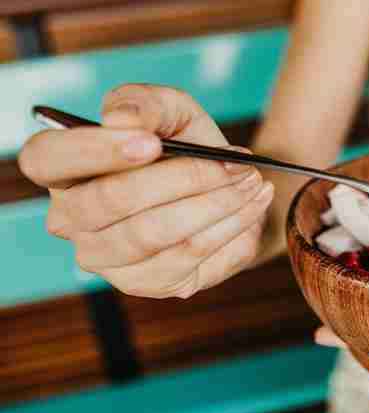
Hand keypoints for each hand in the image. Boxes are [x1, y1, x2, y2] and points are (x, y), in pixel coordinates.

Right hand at [19, 84, 273, 298]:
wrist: (228, 186)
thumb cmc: (185, 145)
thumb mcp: (172, 110)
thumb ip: (147, 104)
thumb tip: (122, 121)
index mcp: (63, 169)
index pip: (47, 159)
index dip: (95, 150)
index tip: (152, 142)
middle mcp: (72, 221)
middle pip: (110, 202)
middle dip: (182, 178)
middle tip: (233, 164)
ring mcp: (109, 260)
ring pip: (156, 234)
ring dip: (216, 204)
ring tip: (252, 181)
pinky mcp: (152, 284)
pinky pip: (191, 258)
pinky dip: (231, 227)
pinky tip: (253, 205)